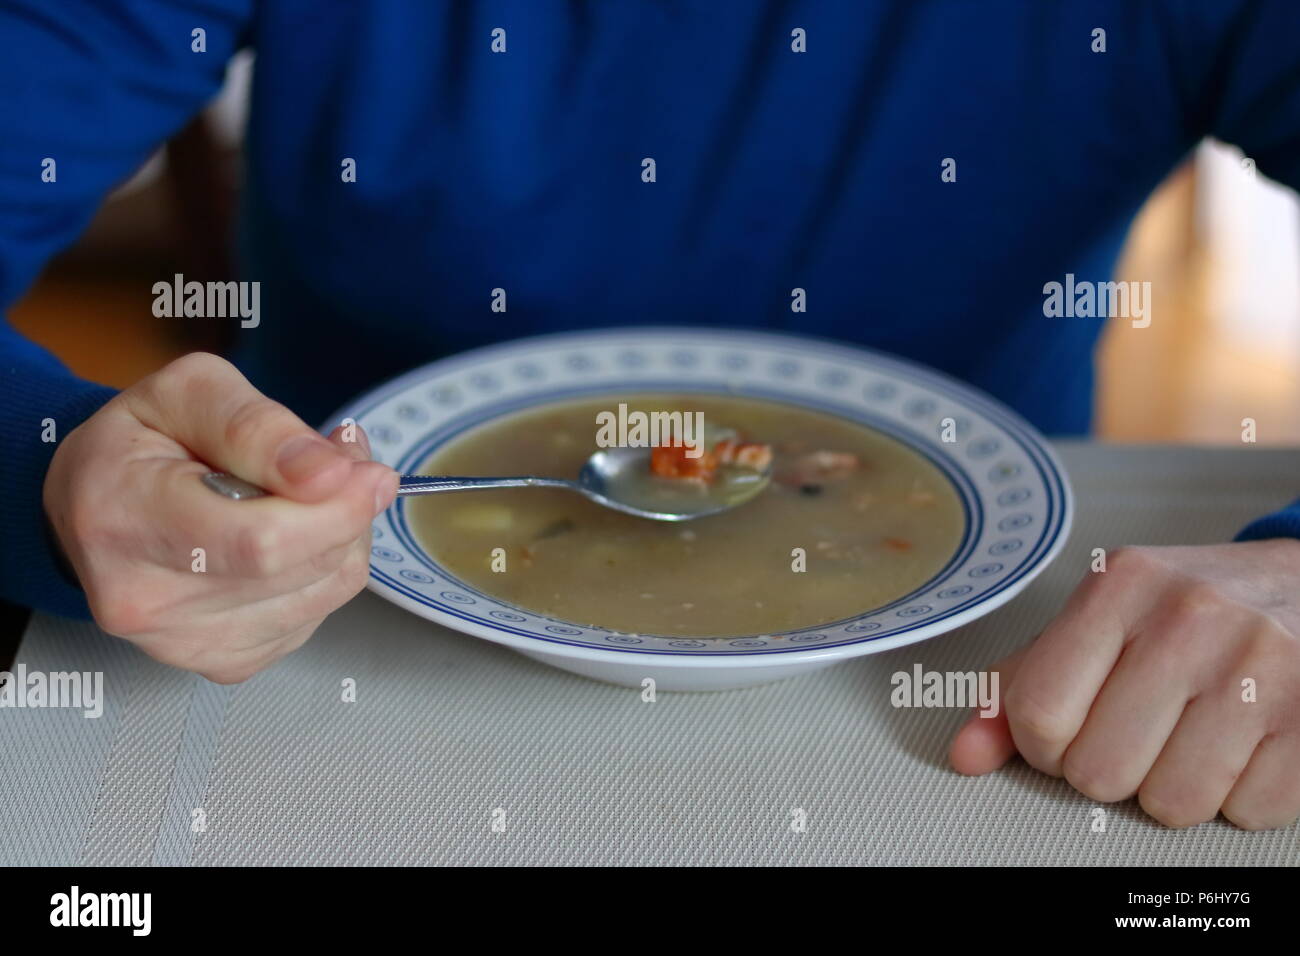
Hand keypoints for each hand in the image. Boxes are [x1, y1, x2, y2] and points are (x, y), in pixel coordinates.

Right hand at [43, 352, 398, 682]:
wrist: (95, 502)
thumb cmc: (140, 442)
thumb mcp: (190, 392)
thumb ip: (259, 426)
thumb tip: (331, 474)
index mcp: (127, 520)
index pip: (260, 542)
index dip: (334, 507)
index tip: (366, 470)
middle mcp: (146, 600)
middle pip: (297, 569)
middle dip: (348, 510)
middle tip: (347, 464)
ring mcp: (183, 643)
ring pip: (321, 594)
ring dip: (345, 537)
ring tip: (316, 491)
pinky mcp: (222, 663)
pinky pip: (314, 617)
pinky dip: (326, 570)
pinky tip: (298, 536)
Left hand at [950, 541, 1299, 828]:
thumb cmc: (1190, 610)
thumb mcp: (1100, 621)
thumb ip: (1023, 684)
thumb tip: (965, 755)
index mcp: (1119, 586)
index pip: (1037, 712)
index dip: (1041, 746)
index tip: (1066, 733)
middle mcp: (1189, 618)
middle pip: (1097, 771)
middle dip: (1109, 770)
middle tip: (1139, 733)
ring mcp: (1258, 667)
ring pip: (1170, 803)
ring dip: (1174, 788)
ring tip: (1194, 736)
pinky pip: (1246, 813)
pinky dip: (1240, 796)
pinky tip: (1244, 744)